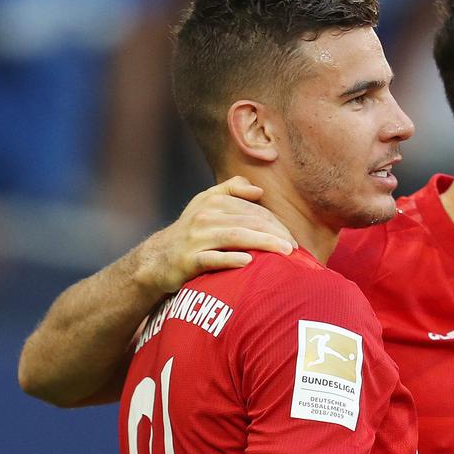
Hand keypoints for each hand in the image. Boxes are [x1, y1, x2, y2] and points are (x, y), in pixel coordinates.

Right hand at [134, 177, 294, 292]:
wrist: (158, 258)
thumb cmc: (192, 231)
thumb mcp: (206, 204)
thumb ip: (231, 190)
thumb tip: (258, 190)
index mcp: (213, 202)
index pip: (254, 211)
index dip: (276, 224)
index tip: (291, 238)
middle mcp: (205, 217)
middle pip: (249, 222)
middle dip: (275, 234)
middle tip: (294, 248)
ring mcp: (196, 239)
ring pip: (235, 237)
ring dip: (263, 243)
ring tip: (285, 252)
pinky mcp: (188, 260)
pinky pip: (213, 259)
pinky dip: (231, 259)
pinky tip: (249, 262)